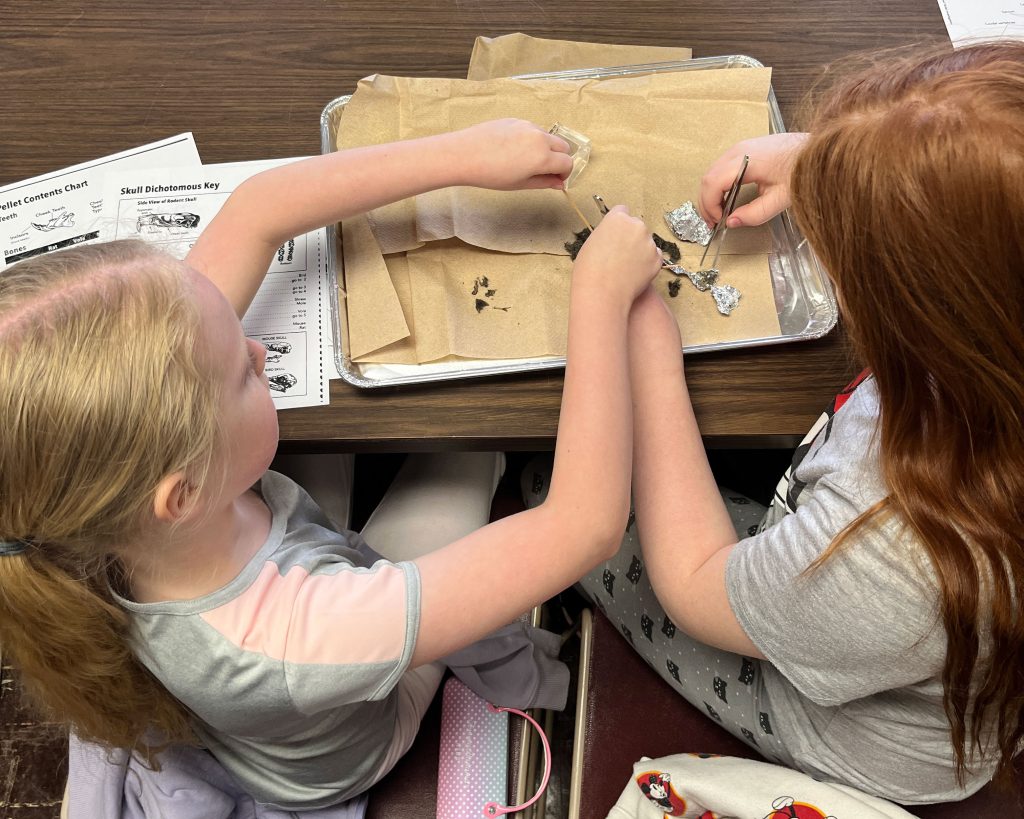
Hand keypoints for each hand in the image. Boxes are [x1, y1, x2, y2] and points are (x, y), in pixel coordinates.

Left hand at [448, 118, 572, 190]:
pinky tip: (513, 150)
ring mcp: (528, 126)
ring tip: (526, 161)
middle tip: (545, 171)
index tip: (555, 180)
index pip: (567, 163)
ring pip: (548, 137)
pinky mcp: (516, 120)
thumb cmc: (491, 174)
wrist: (464, 154)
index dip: (564, 174)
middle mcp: (540, 137)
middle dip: (559, 159)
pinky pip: (533, 130)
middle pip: (563, 146)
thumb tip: (559, 183)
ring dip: (546, 149)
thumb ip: (543, 182)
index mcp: (543, 156)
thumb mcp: (519, 184)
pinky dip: (532, 140)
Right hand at [573, 206, 663, 302]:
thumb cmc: (589, 270)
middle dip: (630, 237)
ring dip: (639, 251)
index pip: (622, 212)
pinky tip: (634, 274)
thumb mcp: (591, 243)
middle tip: (620, 254)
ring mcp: (649, 243)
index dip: (618, 224)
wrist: (602, 292)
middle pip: (636, 226)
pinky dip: (647, 264)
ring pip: (646, 242)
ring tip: (625, 267)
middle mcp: (636, 226)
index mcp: (617, 218)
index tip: (615, 234)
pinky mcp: (657, 259)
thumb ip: (606, 234)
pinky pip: (654, 257)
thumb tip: (612, 237)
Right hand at [698, 133, 808, 227]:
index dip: (710, 206)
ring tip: (718, 212)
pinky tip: (726, 198)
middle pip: (708, 177)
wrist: (818, 149)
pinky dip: (718, 185)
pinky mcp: (744, 149)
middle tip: (713, 222)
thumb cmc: (802, 170)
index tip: (718, 221)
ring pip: (711, 172)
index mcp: (745, 160)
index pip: (712, 183)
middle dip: (706, 202)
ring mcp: (740, 147)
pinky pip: (721, 167)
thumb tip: (731, 222)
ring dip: (711, 194)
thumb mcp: (780, 198)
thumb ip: (754, 214)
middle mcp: (738, 150)